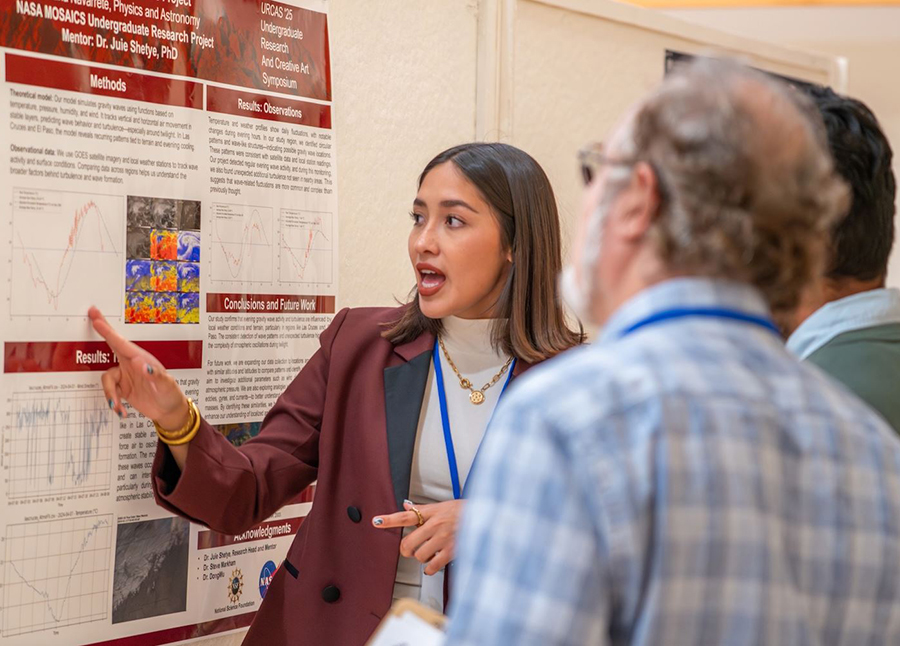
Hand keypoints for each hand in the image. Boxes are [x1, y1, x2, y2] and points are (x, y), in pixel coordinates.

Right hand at [88, 307, 188, 428]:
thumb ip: (154, 375)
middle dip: (102, 332)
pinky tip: (122, 411)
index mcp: (141, 359)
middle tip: (93, 317)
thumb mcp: (166, 385)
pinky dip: (114, 403)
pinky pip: (110, 392)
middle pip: (112, 346)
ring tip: (118, 406)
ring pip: (107, 379)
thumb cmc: (170, 395)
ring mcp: (126, 376)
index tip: (96, 318)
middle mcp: (132, 365)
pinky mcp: (122, 388)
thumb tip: (140, 364)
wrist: (168, 411)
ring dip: (110, 394)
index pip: (122, 343)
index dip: (108, 331)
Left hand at [372, 499, 462, 574]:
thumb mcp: (444, 505)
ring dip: (422, 558)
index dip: (389, 519)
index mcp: (432, 512)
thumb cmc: (465, 511)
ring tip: (430, 552)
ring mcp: (443, 539)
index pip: (406, 516)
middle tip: (410, 550)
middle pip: (408, 542)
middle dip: (407, 550)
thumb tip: (406, 505)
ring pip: (419, 555)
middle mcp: (435, 525)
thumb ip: (423, 509)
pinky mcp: (451, 551)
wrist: (487, 516)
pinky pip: (432, 566)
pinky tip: (434, 563)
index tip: (376, 521)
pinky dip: (430, 568)